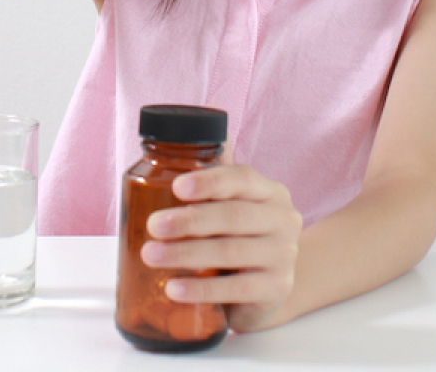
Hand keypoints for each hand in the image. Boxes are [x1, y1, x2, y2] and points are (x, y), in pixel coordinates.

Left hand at [141, 161, 304, 332]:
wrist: (270, 287)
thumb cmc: (241, 238)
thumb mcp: (231, 208)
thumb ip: (212, 182)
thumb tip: (177, 146)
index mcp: (270, 192)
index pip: (242, 178)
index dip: (209, 181)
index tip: (177, 187)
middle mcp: (283, 220)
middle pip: (234, 216)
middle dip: (189, 220)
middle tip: (153, 225)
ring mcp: (284, 256)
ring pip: (231, 252)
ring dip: (186, 254)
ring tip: (151, 255)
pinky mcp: (277, 289)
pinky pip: (237, 289)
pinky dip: (202, 289)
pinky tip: (174, 289)